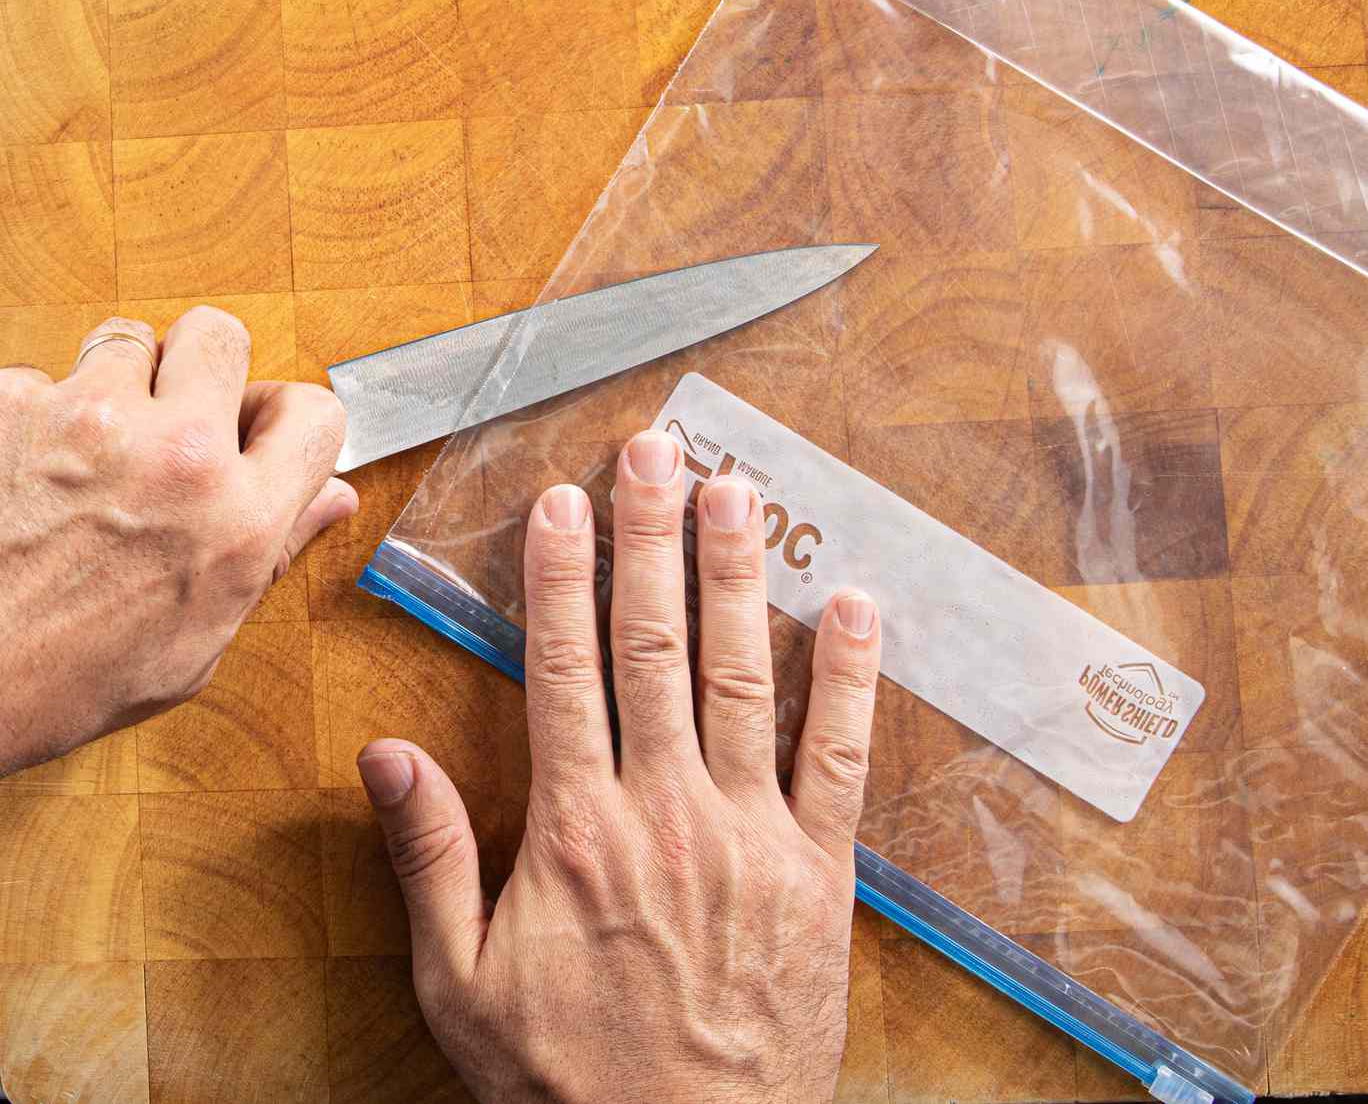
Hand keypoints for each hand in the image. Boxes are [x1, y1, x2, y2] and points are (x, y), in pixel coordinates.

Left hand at [0, 308, 355, 775]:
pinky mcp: (8, 403)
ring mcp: (88, 418)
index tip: (260, 429)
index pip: (315, 412)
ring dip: (119, 380)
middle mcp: (177, 454)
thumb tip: (330, 497)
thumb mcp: (203, 634)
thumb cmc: (71, 676)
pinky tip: (31, 470)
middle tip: (180, 410)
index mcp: (239, 520)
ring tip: (97, 442)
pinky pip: (37, 377)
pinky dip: (37, 414)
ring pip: (126, 339)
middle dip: (204, 367)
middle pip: (219, 336)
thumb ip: (272, 551)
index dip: (288, 417)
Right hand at [358, 429, 880, 1102]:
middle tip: (654, 452)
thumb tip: (387, 754)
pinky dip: (851, 677)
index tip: (561, 503)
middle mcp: (668, 809)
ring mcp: (753, 833)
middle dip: (650, 539)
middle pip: (657, 646)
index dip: (562, 577)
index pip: (566, 669)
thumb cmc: (566, 1079)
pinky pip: (842, 755)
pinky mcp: (820, 869)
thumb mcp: (458, 984)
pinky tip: (855, 606)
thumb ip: (430, 859)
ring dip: (739, 576)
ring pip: (744, 676)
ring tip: (736, 491)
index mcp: (576, 829)